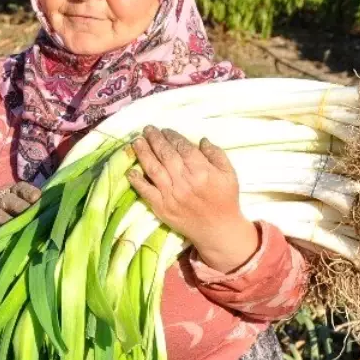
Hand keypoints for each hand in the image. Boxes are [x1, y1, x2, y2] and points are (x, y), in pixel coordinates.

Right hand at [0, 182, 41, 245]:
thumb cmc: (4, 209)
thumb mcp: (14, 200)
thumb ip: (31, 203)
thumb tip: (56, 207)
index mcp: (10, 192)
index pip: (20, 188)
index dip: (29, 193)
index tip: (37, 199)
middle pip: (8, 201)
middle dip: (20, 208)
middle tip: (30, 216)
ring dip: (6, 221)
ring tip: (16, 229)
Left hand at [127, 126, 258, 273]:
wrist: (218, 230)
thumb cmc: (225, 199)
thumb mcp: (229, 174)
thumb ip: (216, 154)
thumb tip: (201, 140)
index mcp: (202, 172)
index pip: (183, 148)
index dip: (172, 136)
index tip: (165, 130)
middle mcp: (184, 182)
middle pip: (166, 155)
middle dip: (155, 139)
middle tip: (148, 129)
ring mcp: (171, 195)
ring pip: (154, 169)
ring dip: (143, 154)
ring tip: (136, 142)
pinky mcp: (162, 208)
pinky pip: (146, 192)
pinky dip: (137, 181)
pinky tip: (130, 171)